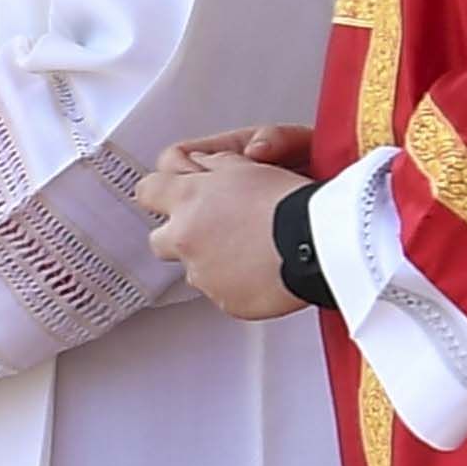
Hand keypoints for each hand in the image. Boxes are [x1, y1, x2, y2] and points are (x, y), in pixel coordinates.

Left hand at [142, 126, 319, 322]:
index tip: (171, 195)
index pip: (147, 191)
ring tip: (249, 250)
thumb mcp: (247, 166)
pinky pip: (221, 293)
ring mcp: (203, 273)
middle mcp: (185, 237)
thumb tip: (197, 165)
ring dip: (210, 260)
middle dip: (181, 234)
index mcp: (186, 199)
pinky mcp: (225, 301)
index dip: (162, 192)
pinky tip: (261, 272)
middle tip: (213, 228)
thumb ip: (212, 165)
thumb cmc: (290, 202)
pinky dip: (235, 285)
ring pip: (193, 269)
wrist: (319, 243)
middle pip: (160, 238)